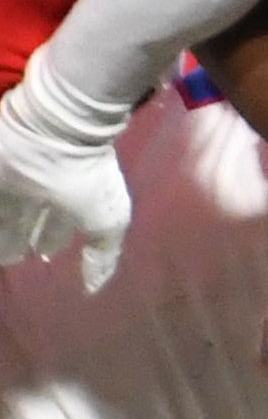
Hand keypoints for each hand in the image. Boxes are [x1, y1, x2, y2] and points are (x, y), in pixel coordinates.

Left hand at [0, 75, 131, 289]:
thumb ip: (103, 255)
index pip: (54, 226)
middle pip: (22, 217)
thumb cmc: (87, 176)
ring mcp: (12, 175)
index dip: (49, 240)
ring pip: (3, 208)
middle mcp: (39, 189)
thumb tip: (93, 289)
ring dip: (2, 227)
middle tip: (12, 254)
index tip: (41, 255)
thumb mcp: (107, 220)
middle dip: (17, 235)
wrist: (60, 129)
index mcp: (69, 201)